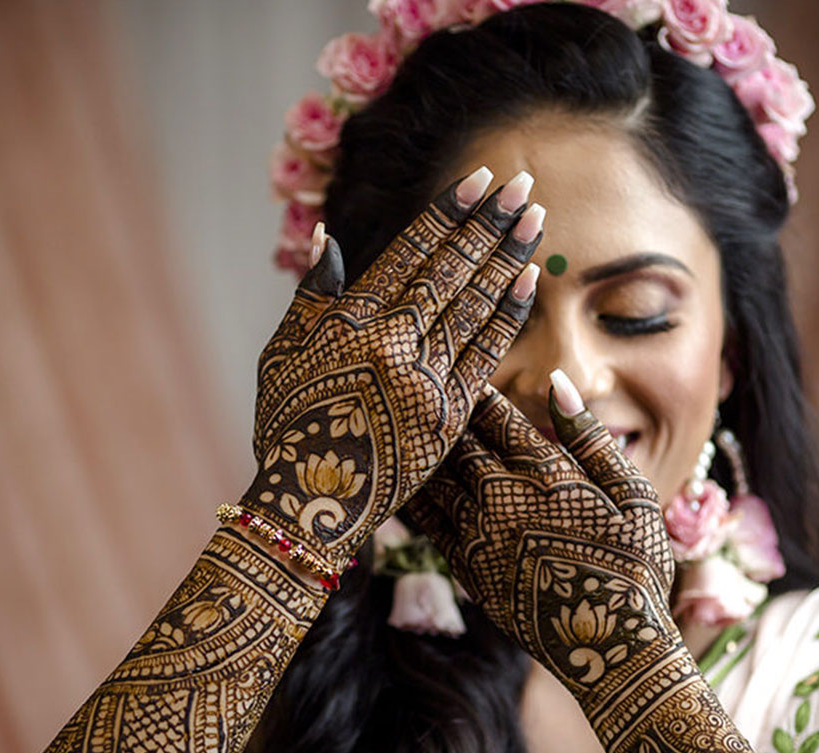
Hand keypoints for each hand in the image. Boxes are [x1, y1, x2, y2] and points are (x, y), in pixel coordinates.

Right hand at [243, 168, 544, 570]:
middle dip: (489, 225)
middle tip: (523, 185)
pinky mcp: (446, 416)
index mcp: (348, 323)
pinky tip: (528, 280)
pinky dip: (506, 315)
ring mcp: (422, 380)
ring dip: (508, 258)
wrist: (310, 505)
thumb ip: (311, 296)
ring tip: (536, 220)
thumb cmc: (289, 426)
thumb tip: (331, 239)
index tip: (479, 182)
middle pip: (450, 271)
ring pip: (473, 305)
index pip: (409, 255)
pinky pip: (484, 354)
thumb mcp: (282, 354)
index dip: (447, 216)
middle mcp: (388, 345)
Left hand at [400, 378, 676, 705]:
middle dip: (439, 417)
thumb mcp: (633, 495)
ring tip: (404, 430)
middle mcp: (502, 500)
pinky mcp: (466, 569)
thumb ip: (590, 438)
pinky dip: (415, 496)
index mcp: (544, 474)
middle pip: (455, 444)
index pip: (494, 416)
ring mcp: (479, 536)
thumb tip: (558, 381)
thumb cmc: (636, 567)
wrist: (611, 648)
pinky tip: (406, 481)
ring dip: (421, 453)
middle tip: (420, 394)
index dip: (475, 392)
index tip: (461, 373)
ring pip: (434, 480)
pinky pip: (427, 522)